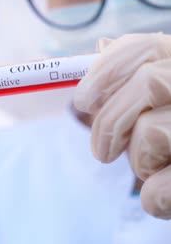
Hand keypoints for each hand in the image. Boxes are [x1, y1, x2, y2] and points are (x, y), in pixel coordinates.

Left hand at [74, 33, 170, 218]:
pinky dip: (154, 196)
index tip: (82, 101)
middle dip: (111, 120)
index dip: (105, 71)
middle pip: (149, 82)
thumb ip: (130, 83)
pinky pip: (163, 186)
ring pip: (152, 131)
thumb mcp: (155, 105)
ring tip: (151, 169)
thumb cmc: (168, 136)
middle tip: (101, 151)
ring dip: (138, 160)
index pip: (144, 47)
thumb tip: (101, 49)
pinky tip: (158, 196)